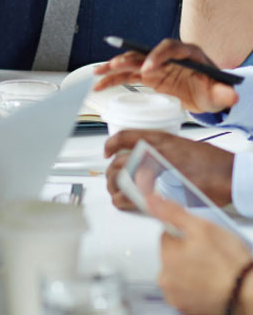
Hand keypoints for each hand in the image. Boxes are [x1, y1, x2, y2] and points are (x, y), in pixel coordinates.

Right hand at [94, 38, 238, 112]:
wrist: (206, 94)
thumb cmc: (213, 89)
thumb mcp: (220, 92)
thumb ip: (224, 93)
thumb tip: (231, 96)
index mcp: (187, 53)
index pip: (170, 48)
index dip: (158, 56)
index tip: (149, 70)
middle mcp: (167, 56)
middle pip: (144, 52)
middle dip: (129, 58)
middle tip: (115, 65)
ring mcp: (155, 65)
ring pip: (131, 62)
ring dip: (114, 67)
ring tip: (98, 72)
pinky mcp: (147, 75)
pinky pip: (127, 75)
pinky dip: (113, 79)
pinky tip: (100, 84)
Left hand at [104, 129, 233, 209]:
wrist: (231, 173)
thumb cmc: (211, 162)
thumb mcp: (181, 148)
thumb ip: (161, 152)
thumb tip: (147, 162)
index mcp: (160, 139)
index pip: (126, 136)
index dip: (112, 143)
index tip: (106, 152)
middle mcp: (156, 150)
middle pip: (120, 160)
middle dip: (112, 174)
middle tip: (112, 182)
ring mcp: (159, 170)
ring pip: (125, 177)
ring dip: (116, 187)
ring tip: (116, 194)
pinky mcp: (163, 188)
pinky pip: (137, 194)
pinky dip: (127, 199)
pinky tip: (123, 202)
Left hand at [148, 194, 251, 314]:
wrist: (249, 296)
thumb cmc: (230, 265)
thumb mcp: (202, 228)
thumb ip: (172, 212)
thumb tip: (150, 200)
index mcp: (166, 257)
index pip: (166, 236)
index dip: (184, 235)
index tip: (199, 240)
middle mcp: (166, 280)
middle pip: (171, 256)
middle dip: (187, 254)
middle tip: (209, 257)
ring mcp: (177, 298)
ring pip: (179, 274)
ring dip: (191, 272)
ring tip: (213, 272)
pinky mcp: (188, 311)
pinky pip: (187, 292)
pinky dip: (196, 289)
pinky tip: (212, 286)